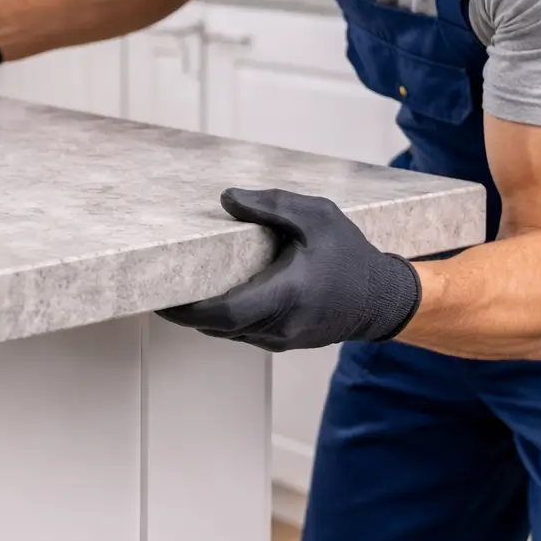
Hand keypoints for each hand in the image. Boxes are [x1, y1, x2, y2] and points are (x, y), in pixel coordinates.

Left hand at [157, 188, 421, 351]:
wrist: (385, 299)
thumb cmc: (351, 255)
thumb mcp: (317, 217)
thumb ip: (272, 206)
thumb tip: (227, 199)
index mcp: (287, 295)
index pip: (224, 312)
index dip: (187, 309)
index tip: (159, 297)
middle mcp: (281, 324)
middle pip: (217, 325)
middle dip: (185, 310)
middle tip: (155, 287)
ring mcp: (282, 338)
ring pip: (228, 331)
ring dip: (202, 315)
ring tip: (176, 288)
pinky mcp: (284, 341)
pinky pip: (242, 332)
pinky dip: (223, 318)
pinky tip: (211, 295)